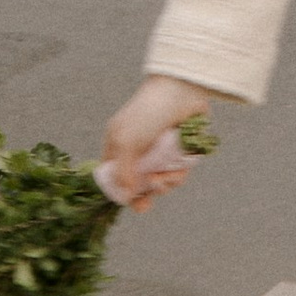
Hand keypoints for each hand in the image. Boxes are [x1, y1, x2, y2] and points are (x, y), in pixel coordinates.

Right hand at [100, 77, 210, 208]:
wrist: (181, 91)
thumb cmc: (147, 112)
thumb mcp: (126, 141)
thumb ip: (122, 171)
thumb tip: (125, 197)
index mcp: (118, 147)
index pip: (115, 178)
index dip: (123, 193)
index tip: (134, 203)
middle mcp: (137, 152)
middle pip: (140, 185)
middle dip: (147, 193)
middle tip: (152, 196)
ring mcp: (158, 152)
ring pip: (160, 181)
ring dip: (165, 183)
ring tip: (168, 175)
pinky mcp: (178, 151)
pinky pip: (177, 172)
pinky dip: (179, 174)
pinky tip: (180, 169)